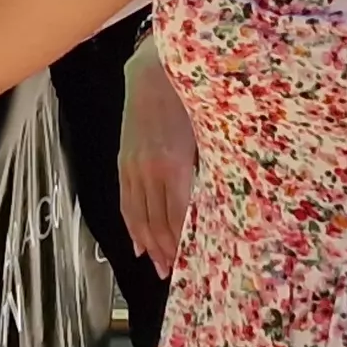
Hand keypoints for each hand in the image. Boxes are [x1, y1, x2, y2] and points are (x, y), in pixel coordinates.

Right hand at [116, 41, 195, 270]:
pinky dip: (132, 225)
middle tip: (174, 275)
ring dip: (148, 244)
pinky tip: (138, 244)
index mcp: (174, 166)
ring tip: (158, 266)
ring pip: (138, 216)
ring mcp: (133, 167)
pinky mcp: (125, 161)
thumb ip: (211, 169)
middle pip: (156, 222)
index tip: (189, 262)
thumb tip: (221, 203)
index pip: (176, 217)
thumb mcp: (209, 135)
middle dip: (165, 250)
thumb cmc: (192, 99)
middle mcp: (149, 171)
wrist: (155, 72)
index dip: (180, 243)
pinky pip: (126, 201)